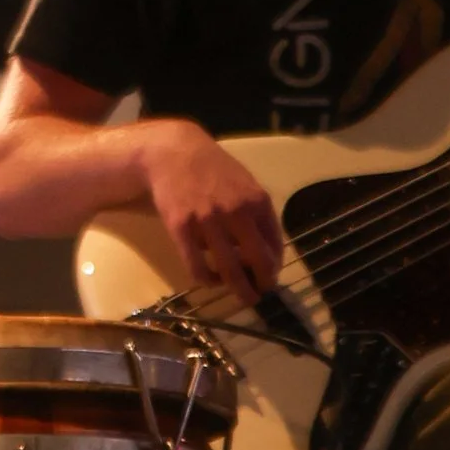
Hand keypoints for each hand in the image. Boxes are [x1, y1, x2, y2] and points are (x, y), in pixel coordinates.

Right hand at [139, 121, 283, 302]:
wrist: (173, 152)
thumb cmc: (212, 168)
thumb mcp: (244, 183)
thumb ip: (257, 213)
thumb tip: (266, 247)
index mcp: (256, 201)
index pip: (275, 243)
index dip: (276, 265)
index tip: (272, 275)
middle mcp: (235, 212)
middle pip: (258, 261)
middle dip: (263, 284)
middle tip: (261, 294)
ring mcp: (207, 221)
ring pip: (228, 269)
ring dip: (239, 289)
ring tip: (243, 297)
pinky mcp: (181, 228)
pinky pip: (196, 266)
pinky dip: (207, 279)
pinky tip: (210, 280)